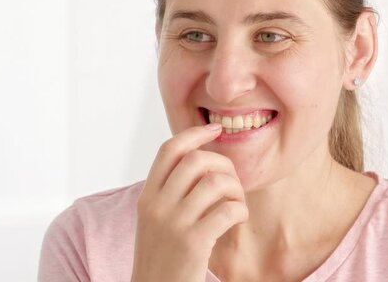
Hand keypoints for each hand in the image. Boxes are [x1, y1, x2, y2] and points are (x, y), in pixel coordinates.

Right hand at [131, 123, 247, 281]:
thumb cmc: (162, 257)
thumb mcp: (155, 220)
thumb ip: (169, 192)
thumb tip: (200, 161)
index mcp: (147, 196)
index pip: (169, 149)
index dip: (195, 133)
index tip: (215, 129)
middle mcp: (157, 205)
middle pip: (197, 160)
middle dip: (224, 164)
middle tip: (232, 182)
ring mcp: (174, 223)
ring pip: (216, 182)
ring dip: (236, 190)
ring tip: (236, 205)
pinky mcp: (193, 242)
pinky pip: (228, 210)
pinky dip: (240, 211)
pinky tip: (237, 220)